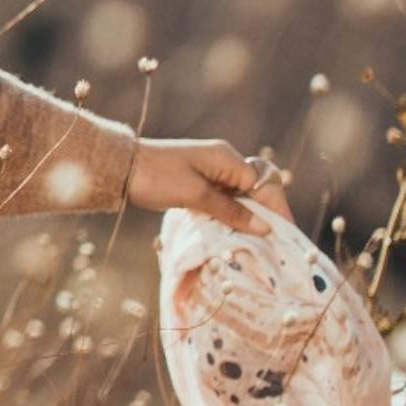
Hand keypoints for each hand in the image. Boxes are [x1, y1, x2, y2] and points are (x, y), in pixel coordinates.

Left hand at [126, 138, 287, 232]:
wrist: (120, 167)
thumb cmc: (156, 177)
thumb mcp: (195, 196)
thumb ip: (231, 211)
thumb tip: (265, 227)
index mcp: (228, 159)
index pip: (265, 185)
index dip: (277, 210)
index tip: (285, 235)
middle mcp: (225, 163)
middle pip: (257, 191)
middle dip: (266, 215)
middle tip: (274, 244)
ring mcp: (212, 173)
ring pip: (241, 198)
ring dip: (248, 218)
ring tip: (258, 245)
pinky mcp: (200, 183)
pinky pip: (225, 201)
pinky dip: (231, 216)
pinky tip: (234, 235)